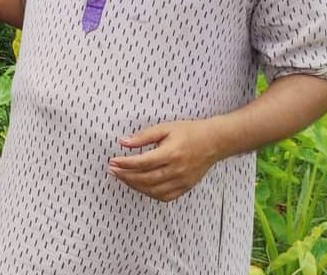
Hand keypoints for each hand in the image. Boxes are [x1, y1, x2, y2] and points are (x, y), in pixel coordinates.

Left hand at [108, 119, 227, 201]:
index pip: (143, 163)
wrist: (213, 142)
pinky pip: (165, 197)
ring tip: (123, 177)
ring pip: (153, 190)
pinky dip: (150, 194)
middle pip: (145, 179)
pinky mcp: (186, 187)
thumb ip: (143, 136)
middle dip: (125, 176)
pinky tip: (140, 186)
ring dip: (135, 186)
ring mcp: (182, 181)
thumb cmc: (189, 132)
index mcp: (171, 153)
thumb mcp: (165, 128)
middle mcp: (177, 170)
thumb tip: (123, 142)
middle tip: (112, 171)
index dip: (125, 164)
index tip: (113, 162)